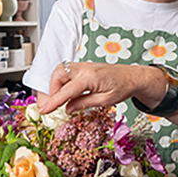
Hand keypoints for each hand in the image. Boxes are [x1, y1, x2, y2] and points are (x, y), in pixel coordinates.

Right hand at [39, 62, 160, 114]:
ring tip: (60, 99)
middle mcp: (84, 69)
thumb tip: (67, 109)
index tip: (44, 110)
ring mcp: (83, 66)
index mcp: (90, 78)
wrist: (133, 76)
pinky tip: (66, 92)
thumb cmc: (123, 87)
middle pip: (58, 74)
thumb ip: (84, 104)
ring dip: (55, 84)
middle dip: (52, 89)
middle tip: (54, 104)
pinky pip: (66, 71)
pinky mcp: (84, 67)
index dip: (53, 102)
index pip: (66, 91)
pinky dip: (62, 81)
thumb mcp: (105, 101)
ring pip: (60, 70)